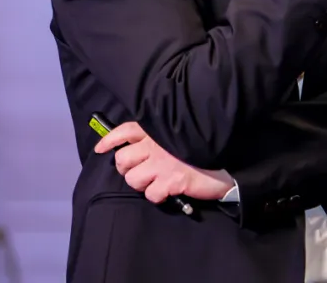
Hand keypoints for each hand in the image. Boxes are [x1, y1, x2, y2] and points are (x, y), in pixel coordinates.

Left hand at [95, 122, 234, 203]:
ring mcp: (163, 163)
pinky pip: (150, 194)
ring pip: (133, 179)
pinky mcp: (172, 180)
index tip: (100, 149)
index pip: (126, 130)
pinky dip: (157, 196)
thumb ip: (158, 138)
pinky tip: (167, 191)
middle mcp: (156, 145)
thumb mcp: (177, 136)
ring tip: (155, 182)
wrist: (225, 164)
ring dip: (142, 184)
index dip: (110, 139)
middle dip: (126, 169)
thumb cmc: (199, 148)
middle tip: (139, 172)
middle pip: (123, 159)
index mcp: (157, 131)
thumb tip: (136, 147)